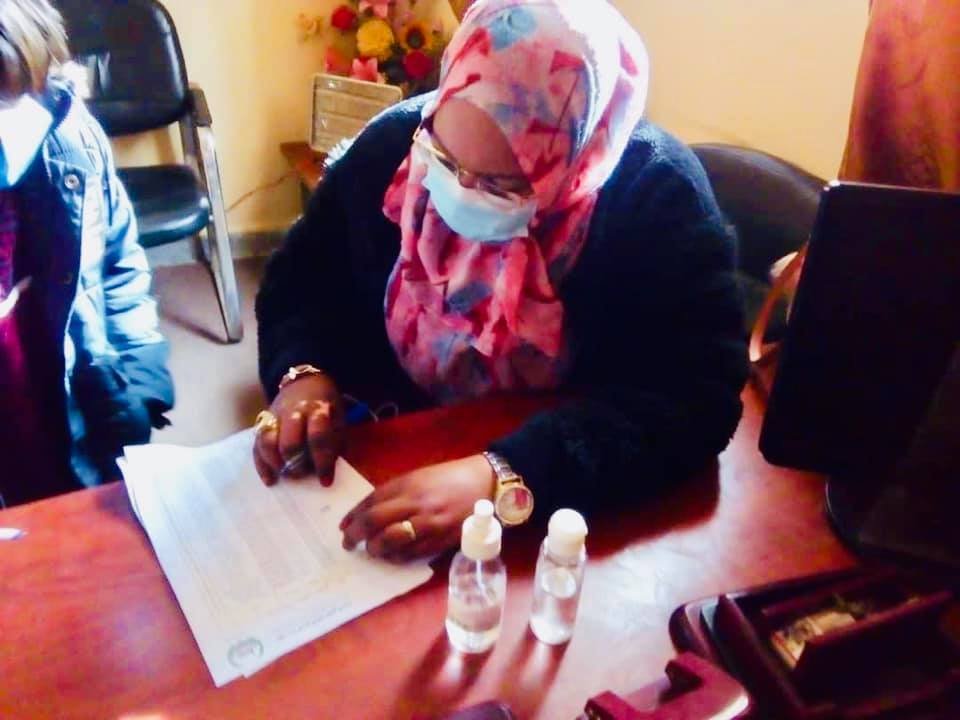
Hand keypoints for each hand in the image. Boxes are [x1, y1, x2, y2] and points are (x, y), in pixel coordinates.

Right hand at [253, 373, 343, 486]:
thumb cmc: (327, 407)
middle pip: (289, 442)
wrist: (307, 382)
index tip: (325, 481)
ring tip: (286, 476)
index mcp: (317, 410)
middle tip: (302, 476)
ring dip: (276, 464)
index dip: (322, 461)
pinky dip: (262, 465)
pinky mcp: (262, 421)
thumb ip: (335, 444)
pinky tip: (270, 479)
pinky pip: (256, 445)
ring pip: (267, 442)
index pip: (318, 437)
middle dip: (295, 465)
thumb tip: (328, 472)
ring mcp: (275, 415)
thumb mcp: (339, 420)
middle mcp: (294, 411)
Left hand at [340, 455, 495, 561]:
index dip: (352, 516)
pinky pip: (411, 554)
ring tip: (371, 550)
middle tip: (348, 543)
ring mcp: (428, 523)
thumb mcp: (419, 477)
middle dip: (355, 535)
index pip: (370, 502)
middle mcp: (414, 503)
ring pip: (390, 541)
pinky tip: (391, 556)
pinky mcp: (440, 539)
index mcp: (407, 484)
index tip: (343, 526)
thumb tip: (370, 511)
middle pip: (374, 522)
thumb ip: (395, 492)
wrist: (486, 483)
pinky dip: (395, 557)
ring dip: (375, 549)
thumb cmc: (451, 478)